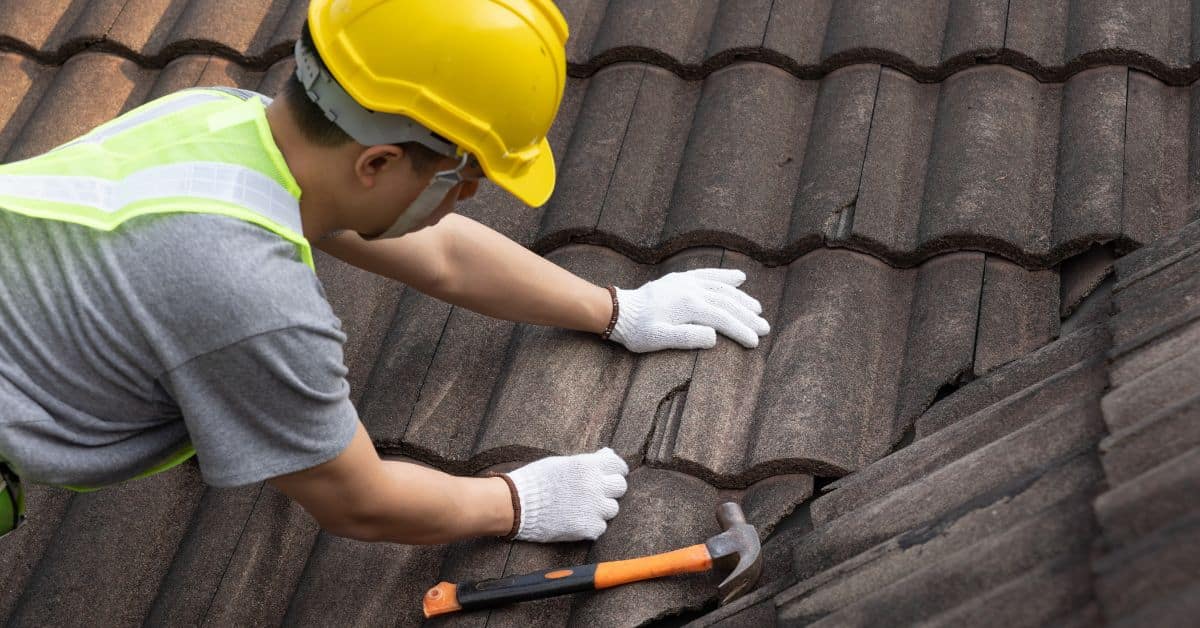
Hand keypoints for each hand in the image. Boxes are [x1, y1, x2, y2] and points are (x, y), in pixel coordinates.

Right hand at [505, 448, 628, 541]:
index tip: (612, 474)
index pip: (618, 466)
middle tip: (598, 492)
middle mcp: (595, 485)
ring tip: (583, 507)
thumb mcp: (562, 463)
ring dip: (601, 508)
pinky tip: (577, 520)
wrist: (517, 504)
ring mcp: (593, 508)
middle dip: (610, 489)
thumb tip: (608, 454)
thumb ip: (587, 461)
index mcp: (588, 466)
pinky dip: (591, 525)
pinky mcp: (588, 528)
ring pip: (612, 508)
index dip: (616, 470)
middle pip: (620, 487)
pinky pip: (600, 527)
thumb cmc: (536, 480)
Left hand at [609, 268, 769, 352]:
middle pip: (727, 302)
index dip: (741, 330)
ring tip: (757, 309)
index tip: (755, 342)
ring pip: (721, 288)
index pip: (722, 318)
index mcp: (688, 305)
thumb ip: (687, 337)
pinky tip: (740, 278)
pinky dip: (725, 276)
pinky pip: (708, 275)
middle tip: (765, 328)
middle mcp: (691, 289)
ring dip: (741, 298)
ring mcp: (687, 282)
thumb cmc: (638, 330)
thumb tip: (714, 336)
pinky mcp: (681, 279)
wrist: (619, 311)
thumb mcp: (660, 339)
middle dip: (747, 316)